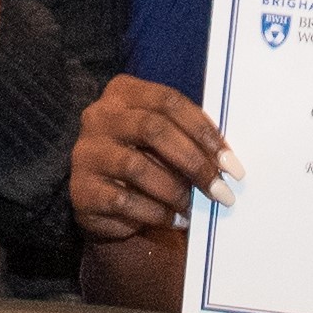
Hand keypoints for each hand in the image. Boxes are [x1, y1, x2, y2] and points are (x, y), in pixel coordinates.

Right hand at [68, 75, 231, 240]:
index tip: (230, 162)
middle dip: (194, 162)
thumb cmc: (146, 160)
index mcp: (123, 92)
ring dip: (175, 190)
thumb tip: (226, 162)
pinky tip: (176, 220)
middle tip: (221, 189)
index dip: (204, 130)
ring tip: (194, 206)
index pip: (169, 101)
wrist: (106, 201)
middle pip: (154, 129)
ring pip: (137, 166)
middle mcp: (99, 116)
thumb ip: (187, 138)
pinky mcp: (81, 189)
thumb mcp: (164, 140)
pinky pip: (124, 201)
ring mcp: (86, 152)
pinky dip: (157, 213)